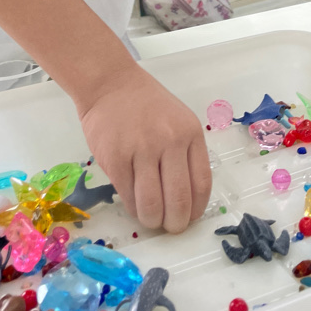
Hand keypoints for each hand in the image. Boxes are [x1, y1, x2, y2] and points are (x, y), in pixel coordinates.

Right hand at [78, 65, 211, 232]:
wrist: (110, 83)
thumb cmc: (146, 104)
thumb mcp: (178, 120)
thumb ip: (185, 153)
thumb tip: (186, 200)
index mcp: (190, 133)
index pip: (201, 184)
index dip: (196, 210)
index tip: (189, 218)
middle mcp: (169, 141)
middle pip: (178, 200)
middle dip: (175, 223)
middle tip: (169, 227)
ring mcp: (141, 150)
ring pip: (151, 204)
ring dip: (152, 220)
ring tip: (151, 218)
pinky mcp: (115, 158)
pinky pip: (128, 197)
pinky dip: (133, 208)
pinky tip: (134, 203)